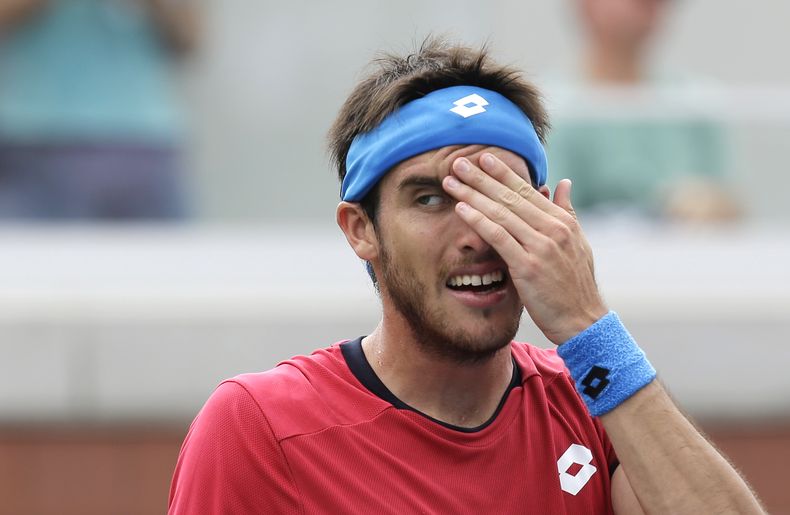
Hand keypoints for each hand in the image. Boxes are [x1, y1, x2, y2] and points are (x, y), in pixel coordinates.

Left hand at [442, 153, 607, 344]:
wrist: (583, 320)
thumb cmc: (576, 285)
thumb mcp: (578, 243)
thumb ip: (566, 212)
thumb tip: (563, 183)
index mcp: (562, 221)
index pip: (527, 191)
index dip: (503, 173)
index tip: (483, 158)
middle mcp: (552, 229)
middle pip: (510, 196)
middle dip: (482, 177)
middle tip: (458, 161)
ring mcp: (540, 246)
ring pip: (501, 212)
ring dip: (473, 194)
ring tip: (452, 181)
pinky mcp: (528, 266)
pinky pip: (498, 237)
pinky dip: (478, 220)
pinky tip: (461, 209)